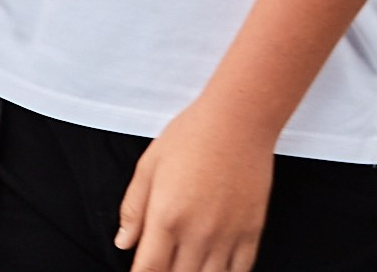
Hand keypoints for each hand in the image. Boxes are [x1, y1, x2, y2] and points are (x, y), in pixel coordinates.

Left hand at [115, 93, 273, 271]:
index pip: (149, 269)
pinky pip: (239, 271)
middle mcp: (197, 233)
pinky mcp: (252, 232)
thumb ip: (133, 209)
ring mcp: (228, 236)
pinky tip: (214, 268)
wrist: (238, 120)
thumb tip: (124, 243)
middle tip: (162, 265)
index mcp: (166, 216)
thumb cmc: (190, 136)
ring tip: (186, 266)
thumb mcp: (149, 166)